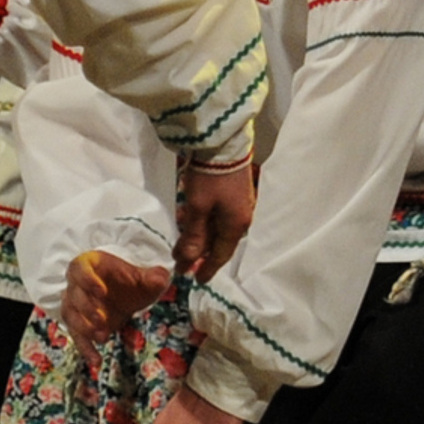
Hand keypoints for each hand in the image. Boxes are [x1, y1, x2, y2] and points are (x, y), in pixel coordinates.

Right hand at [62, 249, 171, 347]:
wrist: (127, 294)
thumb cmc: (132, 280)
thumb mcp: (145, 277)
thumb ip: (153, 277)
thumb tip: (159, 280)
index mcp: (90, 265)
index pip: (80, 268)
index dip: (87, 280)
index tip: (101, 291)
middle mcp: (77, 284)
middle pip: (73, 294)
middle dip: (86, 309)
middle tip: (102, 320)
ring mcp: (75, 304)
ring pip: (70, 314)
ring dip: (83, 327)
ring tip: (102, 338)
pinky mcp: (79, 323)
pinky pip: (76, 335)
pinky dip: (85, 348)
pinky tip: (96, 360)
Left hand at [175, 154, 253, 278]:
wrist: (221, 143)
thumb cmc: (209, 178)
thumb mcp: (197, 208)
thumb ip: (192, 236)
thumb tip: (187, 262)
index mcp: (236, 225)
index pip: (221, 255)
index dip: (207, 268)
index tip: (195, 280)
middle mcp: (241, 218)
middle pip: (219, 243)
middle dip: (201, 253)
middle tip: (182, 262)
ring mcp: (239, 206)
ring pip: (217, 230)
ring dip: (200, 238)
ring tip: (182, 244)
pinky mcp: (232, 194)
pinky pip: (217, 218)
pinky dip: (204, 224)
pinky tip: (190, 223)